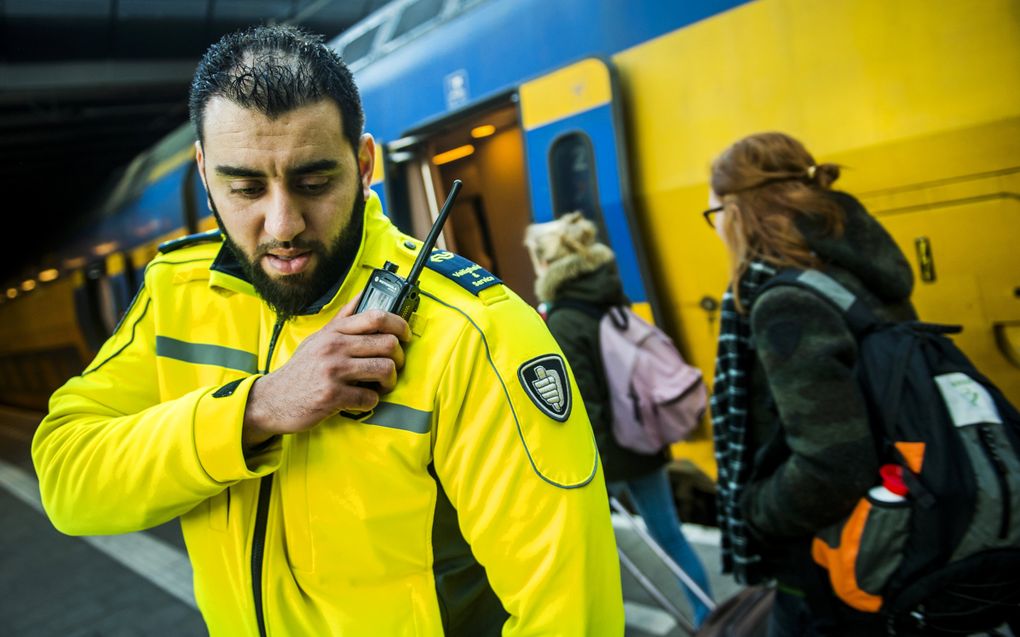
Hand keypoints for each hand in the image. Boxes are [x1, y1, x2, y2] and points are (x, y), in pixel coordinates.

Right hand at [242, 297, 410, 448]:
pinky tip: (361, 399)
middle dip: (399, 358)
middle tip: (393, 366)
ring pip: (384, 369)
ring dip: (389, 381)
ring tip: (380, 385)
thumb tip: (363, 294)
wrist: (273, 399)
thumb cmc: (301, 370)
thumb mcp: (318, 338)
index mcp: (334, 332)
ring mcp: (333, 371)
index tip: (405, 336)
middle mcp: (334, 347)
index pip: (376, 317)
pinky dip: (370, 401)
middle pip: (388, 344)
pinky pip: (369, 397)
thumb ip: (342, 319)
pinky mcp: (333, 395)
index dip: (400, 325)